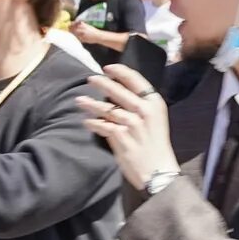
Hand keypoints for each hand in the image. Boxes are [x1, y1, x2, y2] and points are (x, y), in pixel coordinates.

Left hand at [81, 64, 175, 188]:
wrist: (158, 171)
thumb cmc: (156, 145)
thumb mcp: (156, 120)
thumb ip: (141, 106)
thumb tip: (118, 94)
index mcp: (155, 103)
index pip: (136, 80)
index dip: (119, 71)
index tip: (107, 68)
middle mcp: (144, 110)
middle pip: (118, 91)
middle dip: (101, 83)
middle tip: (90, 79)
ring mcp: (132, 123)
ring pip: (106, 108)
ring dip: (91, 104)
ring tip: (79, 101)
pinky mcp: (121, 136)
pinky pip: (102, 125)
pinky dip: (93, 123)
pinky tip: (86, 122)